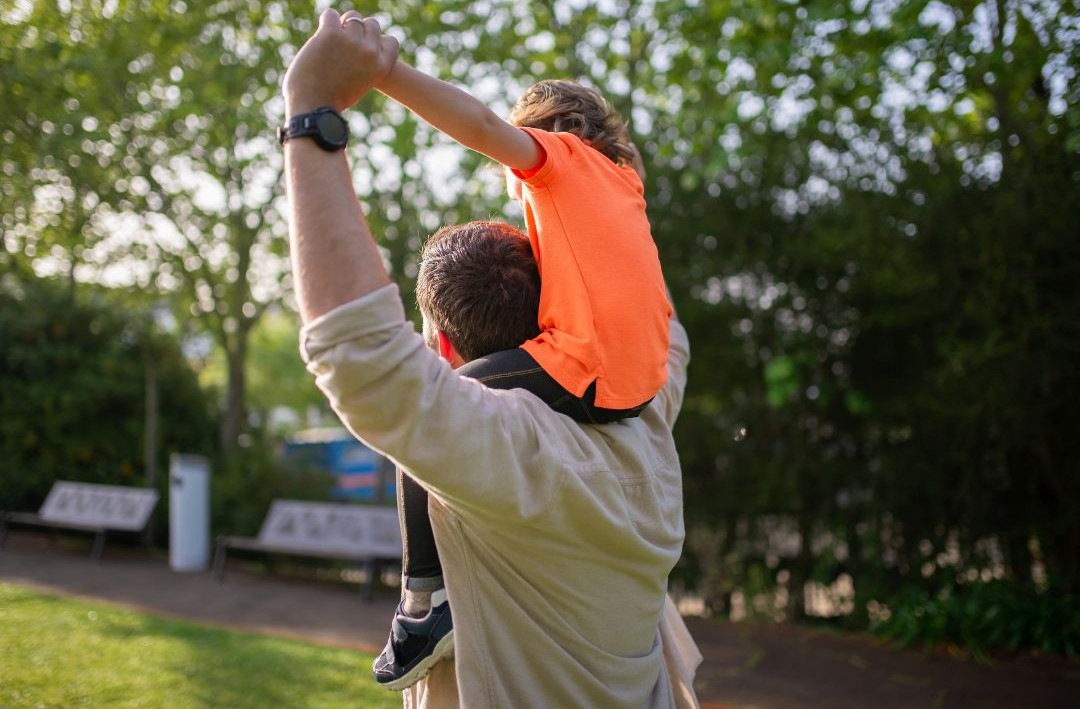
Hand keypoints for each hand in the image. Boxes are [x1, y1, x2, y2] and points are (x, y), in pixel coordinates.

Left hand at [282, 8, 399, 116]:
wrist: (314, 108)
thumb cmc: (333, 101)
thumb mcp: (360, 85)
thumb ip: (365, 65)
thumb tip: (359, 46)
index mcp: (382, 66)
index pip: (390, 41)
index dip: (377, 42)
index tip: (363, 49)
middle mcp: (370, 51)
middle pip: (371, 24)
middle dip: (359, 30)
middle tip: (343, 43)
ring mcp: (350, 41)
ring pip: (352, 17)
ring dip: (342, 25)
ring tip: (331, 39)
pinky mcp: (330, 34)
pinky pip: (331, 15)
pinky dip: (326, 22)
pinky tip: (320, 36)